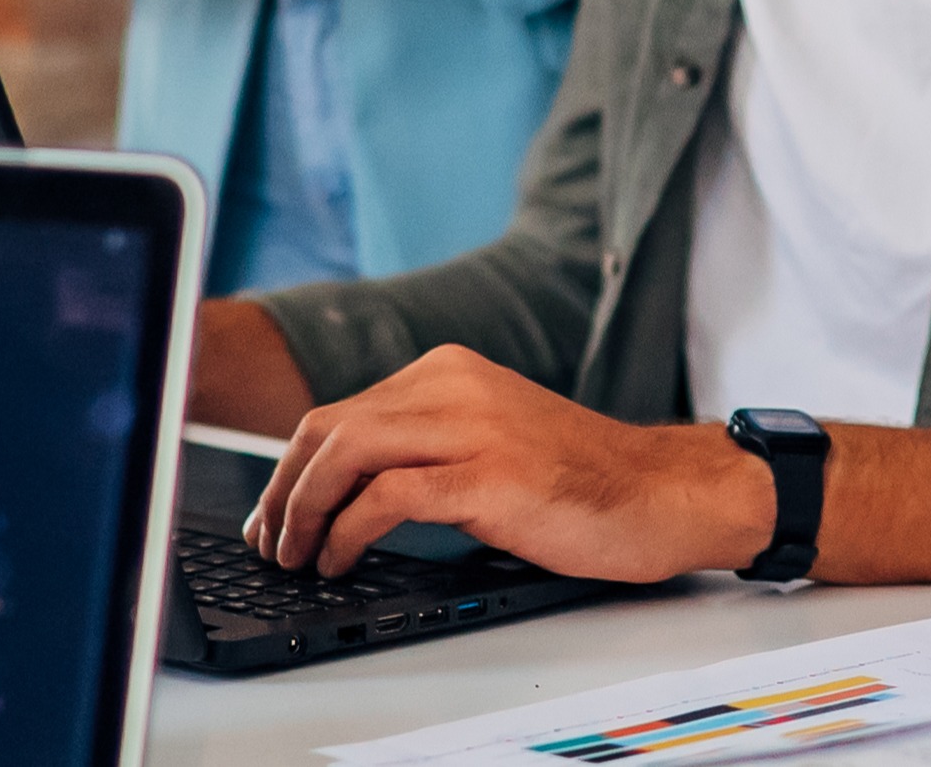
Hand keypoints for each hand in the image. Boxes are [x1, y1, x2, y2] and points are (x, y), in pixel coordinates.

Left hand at [247, 345, 763, 582]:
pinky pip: (387, 496)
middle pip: (327, 427)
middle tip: (269, 542)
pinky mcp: (490, 475)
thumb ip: (425, 445)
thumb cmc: (580, 480)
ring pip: (347, 452)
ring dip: (303, 511)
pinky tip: (340, 559)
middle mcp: (454, 385)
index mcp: (449, 371)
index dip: (290, 469)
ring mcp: (473, 427)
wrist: (661, 492)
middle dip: (282, 491)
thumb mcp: (489, 440)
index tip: (271, 515)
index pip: (339, 411)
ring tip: (294, 555)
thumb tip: (343, 491)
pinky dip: (347, 531)